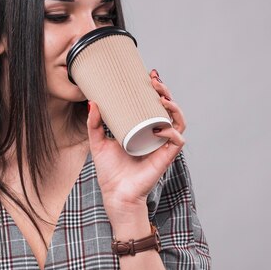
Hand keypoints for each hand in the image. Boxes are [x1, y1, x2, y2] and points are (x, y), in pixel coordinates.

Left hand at [86, 69, 186, 226]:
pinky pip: (177, 139)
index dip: (157, 89)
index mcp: (143, 129)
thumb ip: (94, 124)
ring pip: (178, 120)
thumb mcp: (98, 142)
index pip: (154, 104)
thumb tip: (92, 102)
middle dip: (165, 91)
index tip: (150, 75)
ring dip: (173, 106)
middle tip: (155, 81)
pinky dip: (171, 130)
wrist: (116, 194)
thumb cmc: (110, 172)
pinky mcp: (166, 156)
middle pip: (169, 108)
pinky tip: (159, 126)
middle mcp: (156, 134)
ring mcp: (162, 145)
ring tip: (162, 98)